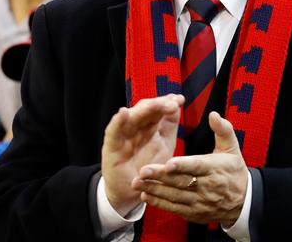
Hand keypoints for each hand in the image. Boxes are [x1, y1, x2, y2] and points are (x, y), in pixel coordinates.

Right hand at [101, 94, 183, 215]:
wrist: (132, 192)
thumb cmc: (149, 167)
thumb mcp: (165, 145)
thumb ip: (170, 125)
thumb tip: (177, 102)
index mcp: (149, 125)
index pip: (157, 109)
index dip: (167, 103)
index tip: (180, 100)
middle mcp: (135, 126)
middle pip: (145, 109)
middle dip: (159, 105)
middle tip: (172, 103)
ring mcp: (123, 134)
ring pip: (132, 117)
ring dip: (143, 109)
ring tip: (156, 104)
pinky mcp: (111, 146)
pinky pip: (113, 131)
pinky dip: (118, 121)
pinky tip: (123, 113)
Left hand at [133, 111, 247, 225]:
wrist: (243, 201)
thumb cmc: (234, 170)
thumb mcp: (232, 147)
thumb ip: (222, 129)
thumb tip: (213, 114)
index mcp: (216, 169)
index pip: (197, 166)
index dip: (182, 165)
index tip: (168, 163)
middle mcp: (207, 187)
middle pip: (181, 182)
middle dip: (160, 177)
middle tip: (142, 171)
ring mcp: (200, 202)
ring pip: (175, 197)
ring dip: (155, 190)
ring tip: (137, 183)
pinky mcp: (194, 213)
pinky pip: (175, 209)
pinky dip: (160, 203)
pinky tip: (146, 196)